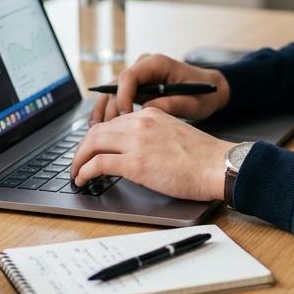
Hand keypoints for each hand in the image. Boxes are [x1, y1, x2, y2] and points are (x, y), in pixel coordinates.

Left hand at [70, 107, 233, 200]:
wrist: (217, 165)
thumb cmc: (203, 157)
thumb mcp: (173, 134)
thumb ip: (153, 136)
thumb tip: (137, 151)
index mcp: (150, 114)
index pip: (113, 122)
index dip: (97, 138)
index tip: (92, 150)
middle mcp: (140, 123)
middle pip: (97, 131)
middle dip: (82, 149)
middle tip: (78, 163)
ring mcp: (136, 142)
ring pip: (92, 144)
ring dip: (78, 160)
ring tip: (76, 173)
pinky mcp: (135, 163)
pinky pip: (98, 163)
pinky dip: (84, 171)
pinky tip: (83, 179)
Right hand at [89, 53, 230, 123]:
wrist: (212, 90)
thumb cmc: (204, 95)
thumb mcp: (192, 102)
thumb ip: (171, 104)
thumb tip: (146, 110)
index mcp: (157, 63)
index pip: (129, 77)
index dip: (123, 97)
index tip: (124, 117)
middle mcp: (143, 66)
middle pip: (116, 85)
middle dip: (109, 108)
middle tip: (103, 131)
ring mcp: (138, 76)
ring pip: (112, 92)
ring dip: (104, 111)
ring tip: (95, 131)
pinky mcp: (137, 88)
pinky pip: (117, 98)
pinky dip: (110, 112)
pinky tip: (101, 129)